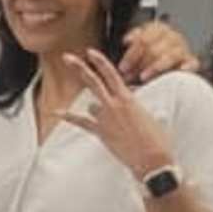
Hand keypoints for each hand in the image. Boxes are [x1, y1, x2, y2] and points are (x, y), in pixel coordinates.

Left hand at [63, 49, 177, 181]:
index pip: (111, 74)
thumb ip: (133, 104)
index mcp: (128, 98)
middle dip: (79, 67)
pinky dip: (68, 117)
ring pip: (91, 105)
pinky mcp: (100, 132)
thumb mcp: (147, 113)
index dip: (100, 61)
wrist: (152, 159)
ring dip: (96, 109)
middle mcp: (114, 105)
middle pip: (93, 81)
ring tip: (114, 122)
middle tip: (67, 57)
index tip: (90, 52)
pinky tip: (56, 112)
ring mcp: (105, 119)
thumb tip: (126, 99)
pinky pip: (80, 122)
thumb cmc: (156, 138)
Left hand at [118, 14, 196, 82]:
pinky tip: (180, 70)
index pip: (144, 40)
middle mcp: (172, 36)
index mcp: (159, 28)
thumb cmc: (149, 54)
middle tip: (129, 76)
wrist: (166, 60)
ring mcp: (183, 48)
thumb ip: (134, 39)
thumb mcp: (139, 43)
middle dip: (139, 64)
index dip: (131, 55)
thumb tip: (128, 40)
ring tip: (143, 77)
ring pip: (169, 56)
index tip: (122, 68)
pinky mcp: (191, 61)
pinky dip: (187, 66)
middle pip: (154, 49)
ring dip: (154, 68)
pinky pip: (192, 63)